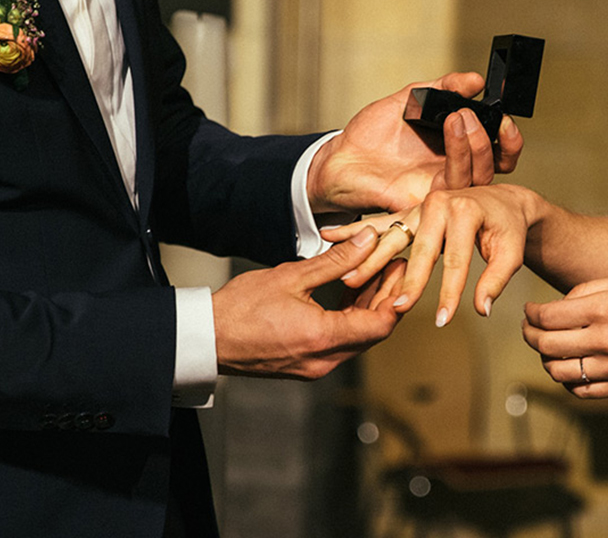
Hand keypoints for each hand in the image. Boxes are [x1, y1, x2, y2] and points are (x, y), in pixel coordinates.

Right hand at [211, 226, 405, 378]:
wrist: (205, 340)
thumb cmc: (240, 309)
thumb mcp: (291, 277)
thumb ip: (335, 261)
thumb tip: (368, 240)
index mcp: (323, 338)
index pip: (381, 324)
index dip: (398, 295)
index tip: (402, 268)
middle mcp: (325, 360)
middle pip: (373, 332)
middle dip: (388, 298)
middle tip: (394, 265)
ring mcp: (315, 366)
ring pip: (358, 337)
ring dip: (369, 307)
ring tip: (375, 273)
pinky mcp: (306, 365)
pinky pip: (340, 342)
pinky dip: (350, 318)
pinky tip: (349, 292)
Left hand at [307, 72, 523, 214]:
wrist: (340, 159)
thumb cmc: (371, 134)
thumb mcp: (410, 99)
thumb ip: (444, 88)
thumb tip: (475, 80)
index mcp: (454, 148)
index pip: (496, 149)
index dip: (508, 136)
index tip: (504, 114)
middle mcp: (453, 170)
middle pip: (496, 167)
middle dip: (502, 145)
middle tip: (483, 117)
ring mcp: (441, 187)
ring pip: (479, 177)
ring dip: (476, 145)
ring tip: (458, 118)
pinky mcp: (426, 201)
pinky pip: (452, 188)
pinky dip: (457, 160)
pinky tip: (449, 135)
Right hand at [324, 184, 539, 324]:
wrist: (502, 199)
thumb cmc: (507, 227)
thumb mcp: (511, 250)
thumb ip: (496, 279)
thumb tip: (482, 309)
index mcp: (465, 210)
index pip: (456, 260)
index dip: (450, 292)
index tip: (444, 320)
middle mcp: (438, 204)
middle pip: (419, 250)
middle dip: (406, 281)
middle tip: (395, 308)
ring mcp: (419, 207)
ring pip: (392, 236)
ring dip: (370, 259)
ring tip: (349, 279)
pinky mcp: (408, 212)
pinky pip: (379, 224)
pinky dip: (354, 231)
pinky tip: (328, 235)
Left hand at [522, 274, 607, 396]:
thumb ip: (586, 290)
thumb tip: (557, 306)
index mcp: (603, 309)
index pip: (547, 316)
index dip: (530, 314)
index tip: (529, 311)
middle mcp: (605, 339)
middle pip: (546, 345)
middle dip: (529, 336)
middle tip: (529, 329)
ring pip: (559, 372)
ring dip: (545, 360)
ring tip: (548, 350)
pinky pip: (582, 391)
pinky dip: (567, 381)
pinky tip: (569, 368)